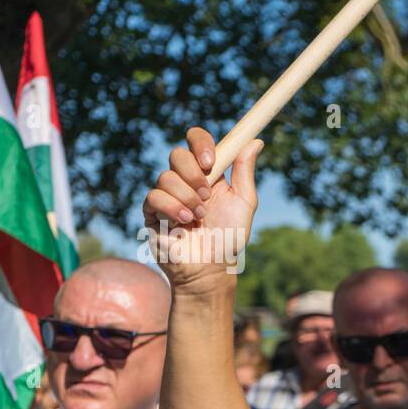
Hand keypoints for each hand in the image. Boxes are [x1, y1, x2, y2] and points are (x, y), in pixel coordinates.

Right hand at [141, 127, 261, 287]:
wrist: (211, 268)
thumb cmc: (229, 238)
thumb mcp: (244, 203)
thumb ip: (245, 172)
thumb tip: (256, 141)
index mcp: (207, 174)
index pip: (196, 140)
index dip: (200, 142)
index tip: (210, 160)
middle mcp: (185, 180)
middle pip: (177, 154)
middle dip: (194, 174)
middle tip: (207, 196)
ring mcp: (166, 195)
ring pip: (166, 177)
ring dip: (187, 198)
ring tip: (199, 217)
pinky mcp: (151, 212)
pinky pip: (154, 197)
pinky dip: (172, 209)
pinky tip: (184, 223)